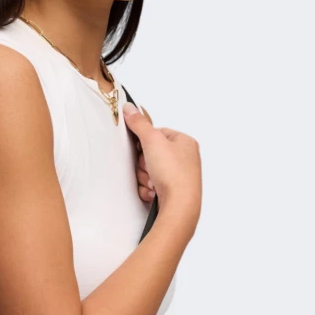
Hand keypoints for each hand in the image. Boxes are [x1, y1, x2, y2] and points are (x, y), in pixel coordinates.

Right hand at [123, 102, 201, 230]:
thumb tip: (130, 109)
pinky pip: (150, 185)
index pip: (157, 133)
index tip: (143, 147)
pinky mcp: (171, 191)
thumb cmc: (174, 174)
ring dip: (145, 176)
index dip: (145, 141)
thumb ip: (139, 123)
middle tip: (151, 166)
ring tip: (154, 181)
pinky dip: (148, 188)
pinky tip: (155, 191)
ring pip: (148, 171)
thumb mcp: (153, 140)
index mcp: (185, 142)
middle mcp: (184, 159)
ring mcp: (178, 176)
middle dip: (144, 163)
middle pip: (150, 154)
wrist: (179, 206)